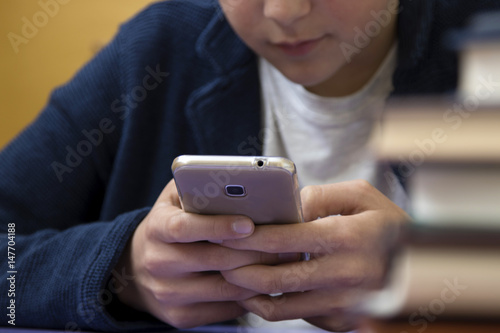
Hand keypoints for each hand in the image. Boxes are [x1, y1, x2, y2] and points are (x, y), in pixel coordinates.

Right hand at [114, 179, 296, 328]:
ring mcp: (168, 294)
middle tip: (286, 243)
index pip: (185, 227)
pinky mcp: (180, 317)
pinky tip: (264, 281)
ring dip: (259, 275)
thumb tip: (239, 182)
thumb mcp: (174, 199)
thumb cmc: (168, 226)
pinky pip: (225, 309)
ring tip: (283, 261)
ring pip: (226, 289)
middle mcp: (158, 263)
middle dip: (256, 251)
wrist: (136, 269)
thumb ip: (198, 186)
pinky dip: (248, 296)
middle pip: (215, 260)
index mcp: (157, 228)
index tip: (248, 224)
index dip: (218, 225)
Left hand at [220, 180, 410, 331]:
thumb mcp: (360, 194)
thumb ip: (319, 196)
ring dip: (250, 294)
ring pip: (281, 307)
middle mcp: (344, 275)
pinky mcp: (343, 321)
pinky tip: (264, 292)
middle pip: (275, 279)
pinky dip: (275, 306)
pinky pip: (299, 317)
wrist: (417, 261)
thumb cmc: (384, 223)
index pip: (284, 240)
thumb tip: (284, 209)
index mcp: (345, 238)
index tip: (226, 234)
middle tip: (221, 260)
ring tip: (234, 279)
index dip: (249, 238)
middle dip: (239, 270)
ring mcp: (344, 304)